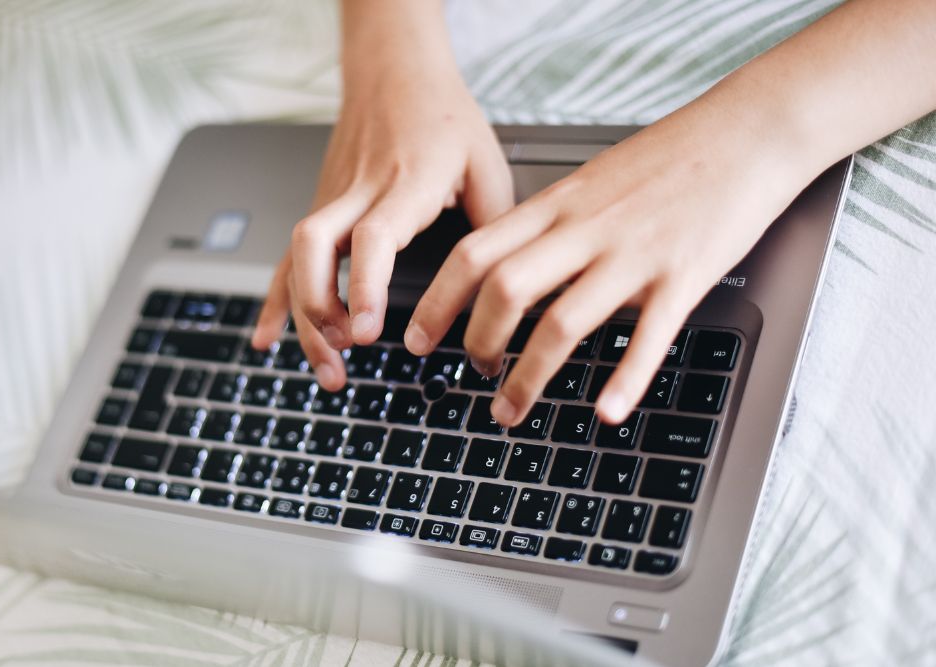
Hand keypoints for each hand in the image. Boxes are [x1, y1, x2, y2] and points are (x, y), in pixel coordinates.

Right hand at [252, 10, 512, 389]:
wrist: (394, 70)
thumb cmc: (443, 115)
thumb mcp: (486, 162)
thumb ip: (494, 226)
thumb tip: (503, 290)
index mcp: (406, 181)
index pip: (373, 237)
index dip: (366, 287)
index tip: (370, 332)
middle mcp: (359, 191)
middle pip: (316, 248)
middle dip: (323, 309)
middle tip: (349, 351)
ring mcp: (332, 200)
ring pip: (296, 260)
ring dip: (304, 318)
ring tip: (330, 368)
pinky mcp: (320, 208)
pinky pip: (286, 259)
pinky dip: (274, 303)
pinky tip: (267, 340)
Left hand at [404, 99, 813, 425]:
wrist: (748, 131)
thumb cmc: (668, 159)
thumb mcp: (589, 181)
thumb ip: (548, 224)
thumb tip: (504, 267)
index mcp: (558, 206)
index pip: (474, 253)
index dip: (436, 301)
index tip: (417, 340)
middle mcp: (586, 230)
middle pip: (505, 290)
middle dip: (477, 343)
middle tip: (473, 375)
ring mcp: (634, 253)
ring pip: (562, 322)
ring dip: (529, 376)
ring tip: (511, 409)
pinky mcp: (684, 275)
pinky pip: (648, 337)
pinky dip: (625, 379)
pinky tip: (607, 413)